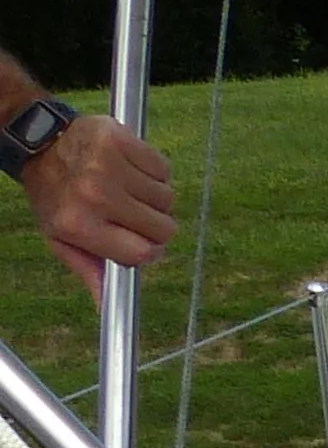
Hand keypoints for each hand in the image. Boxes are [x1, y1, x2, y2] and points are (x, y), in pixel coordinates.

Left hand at [19, 114, 173, 292]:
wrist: (39, 144)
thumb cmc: (54, 196)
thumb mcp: (61, 238)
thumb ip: (88, 270)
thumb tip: (106, 307)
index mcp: (79, 225)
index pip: (144, 252)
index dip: (150, 249)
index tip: (141, 242)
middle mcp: (94, 196)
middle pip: (164, 226)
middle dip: (155, 224)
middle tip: (131, 212)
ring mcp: (108, 166)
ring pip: (167, 197)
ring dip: (155, 196)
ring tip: (128, 187)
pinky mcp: (120, 140)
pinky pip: (164, 167)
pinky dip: (155, 171)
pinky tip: (131, 168)